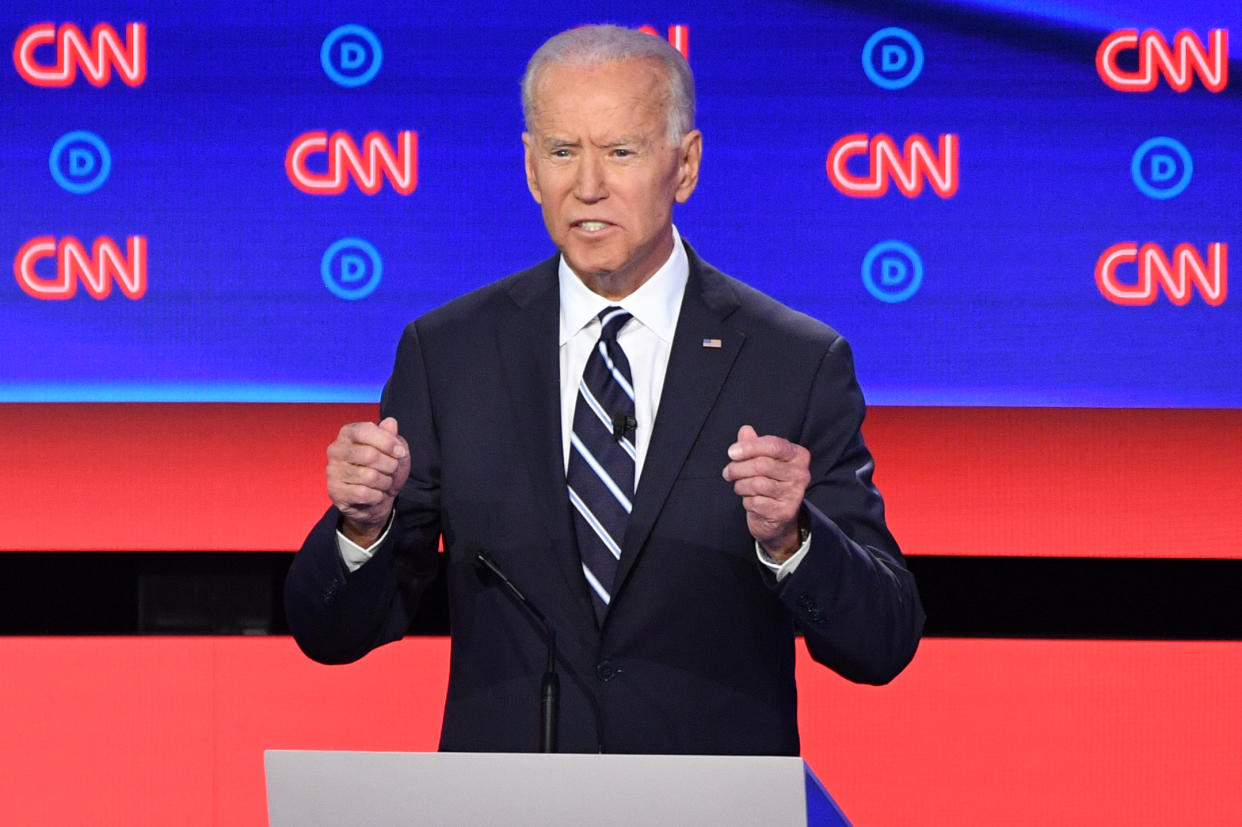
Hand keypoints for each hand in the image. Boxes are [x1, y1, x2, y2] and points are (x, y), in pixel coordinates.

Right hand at [326, 417, 410, 546]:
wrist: (374, 502)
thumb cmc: (383, 470)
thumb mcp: (393, 452)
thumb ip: (392, 436)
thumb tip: (390, 423)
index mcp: (348, 433)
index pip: (365, 431)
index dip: (387, 442)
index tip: (400, 452)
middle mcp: (336, 450)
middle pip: (370, 455)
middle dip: (389, 465)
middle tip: (392, 470)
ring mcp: (333, 471)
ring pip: (369, 476)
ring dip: (385, 482)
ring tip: (384, 483)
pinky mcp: (335, 492)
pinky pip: (364, 494)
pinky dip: (377, 496)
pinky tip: (375, 494)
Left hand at [721, 425, 810, 561]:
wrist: (776, 518)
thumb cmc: (768, 482)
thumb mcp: (761, 460)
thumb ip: (753, 444)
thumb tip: (745, 430)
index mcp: (798, 455)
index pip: (774, 445)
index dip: (749, 447)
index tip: (731, 452)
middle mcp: (801, 474)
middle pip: (762, 465)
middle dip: (738, 468)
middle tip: (728, 472)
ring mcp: (795, 494)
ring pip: (756, 484)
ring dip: (740, 485)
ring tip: (739, 486)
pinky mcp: (785, 512)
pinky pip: (756, 502)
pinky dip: (746, 500)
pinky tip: (750, 500)